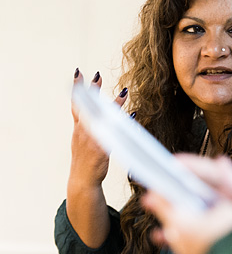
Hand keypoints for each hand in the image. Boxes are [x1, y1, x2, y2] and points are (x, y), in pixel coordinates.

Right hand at [68, 69, 127, 188]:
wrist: (82, 180)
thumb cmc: (85, 160)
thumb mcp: (81, 140)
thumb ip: (86, 125)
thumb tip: (94, 113)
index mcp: (79, 128)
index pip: (77, 104)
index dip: (77, 89)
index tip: (78, 73)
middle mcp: (84, 131)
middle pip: (88, 107)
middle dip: (92, 91)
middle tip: (97, 75)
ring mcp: (93, 140)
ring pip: (104, 117)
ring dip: (115, 104)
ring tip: (124, 92)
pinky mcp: (102, 149)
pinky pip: (116, 133)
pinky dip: (124, 123)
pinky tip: (132, 115)